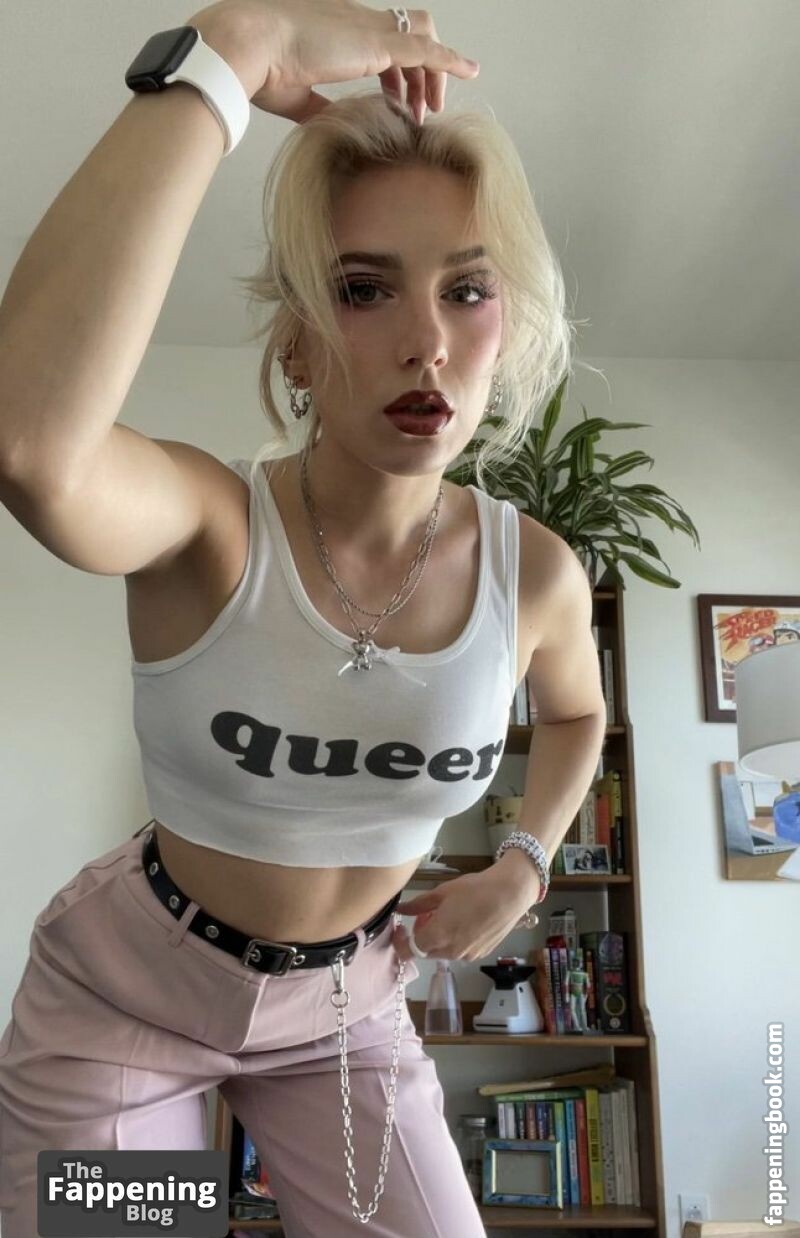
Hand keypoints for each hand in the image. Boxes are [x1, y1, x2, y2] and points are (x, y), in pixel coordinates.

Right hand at [189, 0, 479, 125]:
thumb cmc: (261, 70)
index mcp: (339, 31)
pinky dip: (449, 61)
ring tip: (434, 109)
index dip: (397, 75)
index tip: (401, 104)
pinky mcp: (379, 42)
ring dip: (434, 75)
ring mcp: (370, 28)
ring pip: (422, 40)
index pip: (381, 44)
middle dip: (421, 74)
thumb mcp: (298, 97)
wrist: (250, 46)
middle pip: (408, 36)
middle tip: (424, 109)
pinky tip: (469, 73)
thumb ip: (321, 108)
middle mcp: (358, 22)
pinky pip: (427, 49)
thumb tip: (334, 125)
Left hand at [391, 867, 533, 963]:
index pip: (410, 950)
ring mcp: (468, 955)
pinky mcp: (481, 954)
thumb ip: (418, 905)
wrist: (510, 893)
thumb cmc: (474, 889)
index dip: (401, 942)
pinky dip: (455, 940)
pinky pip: (460, 951)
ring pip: (443, 952)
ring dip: (438, 939)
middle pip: (426, 951)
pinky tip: (465, 922)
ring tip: (449, 916)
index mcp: (438, 936)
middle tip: (429, 914)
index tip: (402, 928)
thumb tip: (400, 910)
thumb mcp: (442, 892)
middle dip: (422, 936)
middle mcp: (451, 951)